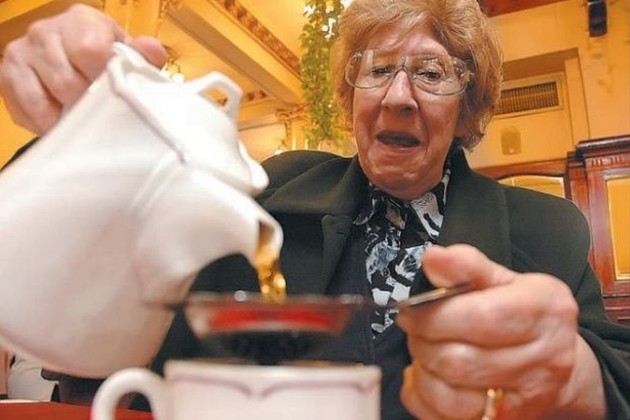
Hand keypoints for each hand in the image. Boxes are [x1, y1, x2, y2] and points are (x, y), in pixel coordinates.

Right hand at [0, 4, 165, 134]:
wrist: (76, 61)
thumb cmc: (106, 59)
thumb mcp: (128, 54)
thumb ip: (142, 54)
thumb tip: (151, 52)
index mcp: (81, 20)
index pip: (89, 50)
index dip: (102, 78)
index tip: (112, 94)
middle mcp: (45, 31)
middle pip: (66, 80)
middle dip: (86, 103)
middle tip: (98, 112)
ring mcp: (21, 53)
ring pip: (43, 98)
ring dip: (65, 116)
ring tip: (80, 118)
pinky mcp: (6, 77)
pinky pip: (25, 110)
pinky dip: (45, 123)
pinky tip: (60, 121)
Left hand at [397, 244, 604, 418]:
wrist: (557, 360)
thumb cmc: (523, 314)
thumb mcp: (502, 279)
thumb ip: (467, 266)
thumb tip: (434, 257)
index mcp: (545, 311)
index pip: (482, 317)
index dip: (435, 315)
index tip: (411, 309)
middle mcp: (544, 360)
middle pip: (460, 360)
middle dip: (423, 341)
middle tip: (416, 328)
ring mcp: (526, 400)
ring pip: (450, 397)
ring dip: (422, 370)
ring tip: (425, 350)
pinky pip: (444, 418)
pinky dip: (422, 395)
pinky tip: (427, 376)